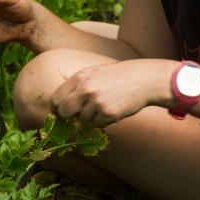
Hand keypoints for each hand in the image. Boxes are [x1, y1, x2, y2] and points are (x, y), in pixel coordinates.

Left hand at [50, 59, 174, 127]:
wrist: (143, 79)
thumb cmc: (117, 77)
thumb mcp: (93, 74)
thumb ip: (77, 87)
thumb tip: (60, 107)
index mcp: (80, 77)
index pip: (56, 98)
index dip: (57, 108)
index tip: (60, 113)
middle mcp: (85, 89)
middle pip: (64, 112)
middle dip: (69, 116)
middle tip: (78, 115)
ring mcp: (96, 102)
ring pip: (82, 120)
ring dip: (91, 117)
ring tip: (104, 105)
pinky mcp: (108, 113)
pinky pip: (97, 125)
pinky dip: (103, 121)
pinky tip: (112, 110)